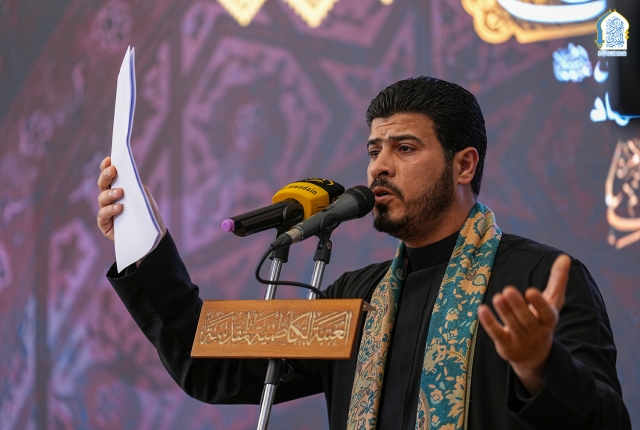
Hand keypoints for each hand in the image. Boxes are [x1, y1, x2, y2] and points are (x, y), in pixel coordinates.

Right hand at [96, 156, 165, 245]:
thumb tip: (129, 179)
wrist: (152, 236)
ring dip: (110, 193)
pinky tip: (118, 207)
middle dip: (106, 175)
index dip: (107, 166)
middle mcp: (110, 199)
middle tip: (112, 170)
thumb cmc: (148, 215)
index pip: (110, 176)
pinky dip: (109, 210)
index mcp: (119, 189)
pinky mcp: (105, 225)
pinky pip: (103, 215)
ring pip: (101, 198)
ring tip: (119, 192)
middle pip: (103, 184)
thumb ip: (137, 188)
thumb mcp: (145, 199)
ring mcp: (106, 211)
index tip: (110, 159)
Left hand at [477, 254, 570, 394]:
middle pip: (527, 319)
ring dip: (505, 312)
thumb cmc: (542, 319)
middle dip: (517, 305)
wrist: (534, 355)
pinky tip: (481, 309)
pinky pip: (497, 334)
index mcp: (549, 319)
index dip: (539, 303)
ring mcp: (521, 340)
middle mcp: (536, 331)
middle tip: (507, 290)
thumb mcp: (552, 301)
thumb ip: (558, 280)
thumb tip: (565, 257)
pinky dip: (489, 323)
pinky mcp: (506, 345)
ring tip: (497, 297)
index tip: (530, 291)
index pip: (546, 313)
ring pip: (513, 326)